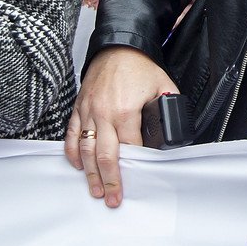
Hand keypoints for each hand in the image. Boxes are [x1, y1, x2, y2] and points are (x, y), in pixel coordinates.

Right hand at [66, 46, 178, 206]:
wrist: (117, 46)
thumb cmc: (139, 66)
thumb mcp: (162, 85)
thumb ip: (167, 108)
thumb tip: (174, 128)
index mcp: (125, 111)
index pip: (130, 148)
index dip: (134, 166)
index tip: (137, 181)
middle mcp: (103, 114)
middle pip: (105, 156)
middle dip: (110, 180)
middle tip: (113, 199)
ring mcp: (88, 112)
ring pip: (86, 149)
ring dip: (90, 173)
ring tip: (95, 190)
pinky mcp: (78, 108)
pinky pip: (72, 135)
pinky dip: (73, 152)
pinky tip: (77, 165)